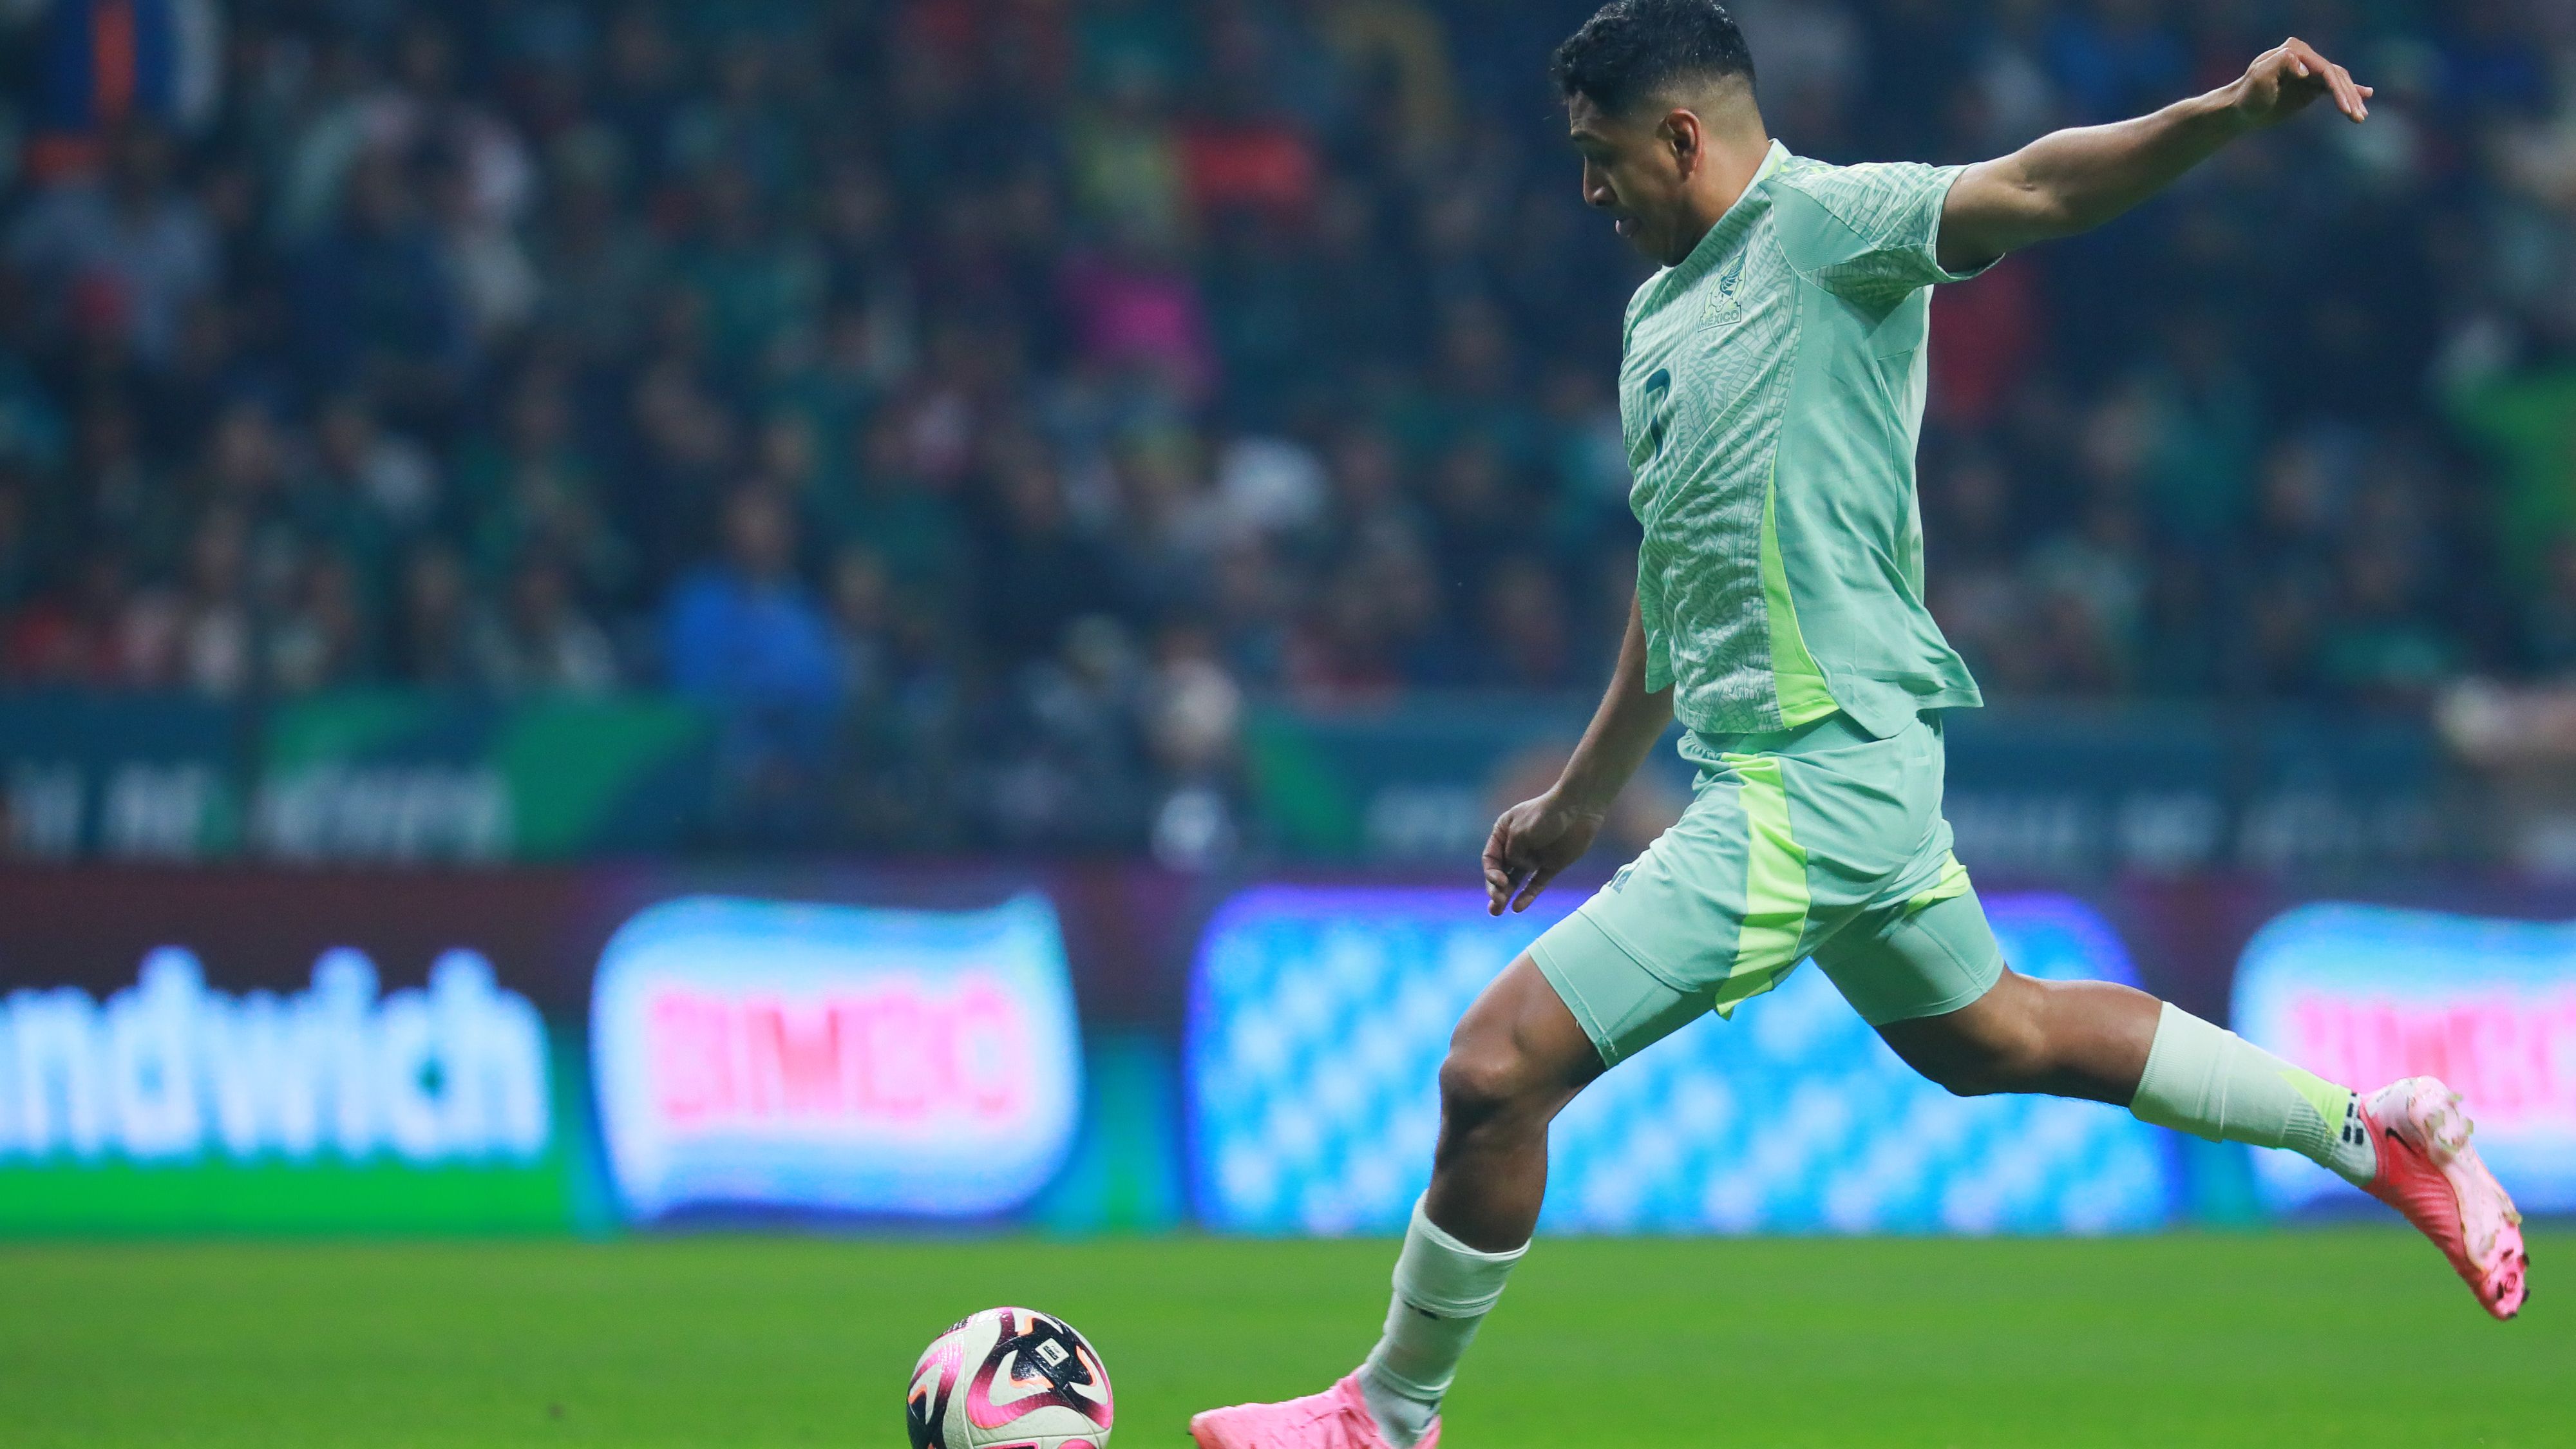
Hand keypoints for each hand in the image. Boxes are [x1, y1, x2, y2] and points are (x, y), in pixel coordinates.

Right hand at [1481, 790, 1605, 915]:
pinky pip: (1536, 884)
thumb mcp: (1520, 831)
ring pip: (1516, 881)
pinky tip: (1517, 908)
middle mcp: (1516, 846)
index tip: (1500, 881)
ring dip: (1506, 895)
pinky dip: (1527, 895)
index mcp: (1504, 833)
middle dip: (1495, 889)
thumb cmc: (1546, 814)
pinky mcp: (1551, 865)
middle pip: (1501, 872)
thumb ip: (1513, 853)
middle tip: (1495, 905)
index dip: (1491, 873)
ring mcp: (1534, 857)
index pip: (1491, 858)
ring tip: (1497, 912)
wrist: (1578, 809)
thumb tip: (1516, 867)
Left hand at [2230, 37, 2371, 127]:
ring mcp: (2310, 70)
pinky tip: (2366, 94)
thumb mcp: (2260, 78)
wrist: (2240, 109)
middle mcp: (2305, 56)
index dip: (2337, 88)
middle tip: (2357, 116)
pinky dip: (2349, 92)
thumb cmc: (2248, 95)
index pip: (2324, 68)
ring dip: (2352, 98)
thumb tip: (2305, 67)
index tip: (2344, 108)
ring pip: (2338, 82)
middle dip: (2348, 96)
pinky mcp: (2311, 84)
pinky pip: (2334, 87)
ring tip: (2360, 117)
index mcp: (2295, 51)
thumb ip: (2280, 64)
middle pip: (2335, 75)